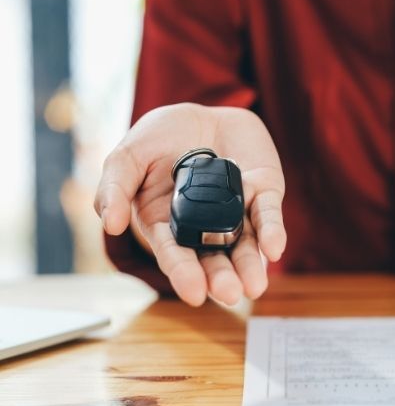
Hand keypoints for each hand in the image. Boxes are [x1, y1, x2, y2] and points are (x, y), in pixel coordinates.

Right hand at [94, 103, 285, 305]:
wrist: (199, 112)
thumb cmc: (159, 139)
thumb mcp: (128, 157)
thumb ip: (115, 188)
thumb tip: (110, 224)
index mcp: (167, 224)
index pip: (176, 253)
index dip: (184, 273)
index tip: (195, 293)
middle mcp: (204, 225)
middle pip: (213, 255)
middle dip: (222, 276)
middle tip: (230, 293)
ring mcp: (236, 210)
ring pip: (245, 242)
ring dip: (250, 264)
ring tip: (254, 286)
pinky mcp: (262, 191)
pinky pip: (268, 213)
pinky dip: (271, 230)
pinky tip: (274, 247)